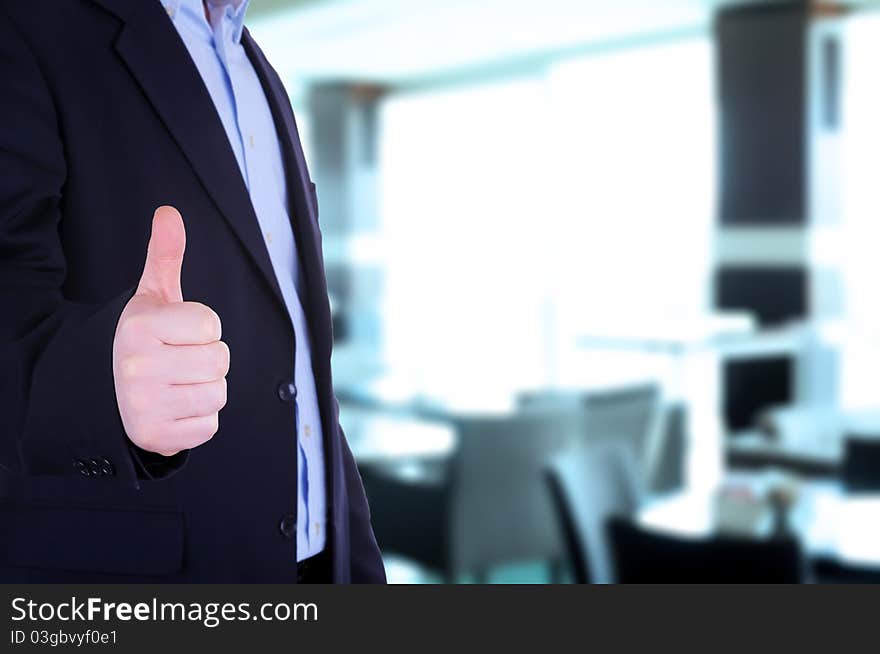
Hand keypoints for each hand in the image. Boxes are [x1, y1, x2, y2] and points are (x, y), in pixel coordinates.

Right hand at [112, 206, 228, 456]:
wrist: (107, 393)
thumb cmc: (144, 340)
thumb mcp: (151, 296)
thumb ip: (164, 255)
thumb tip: (169, 212)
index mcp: (140, 327)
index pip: (211, 325)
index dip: (203, 329)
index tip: (179, 334)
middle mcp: (138, 367)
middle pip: (220, 359)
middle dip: (208, 359)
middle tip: (179, 361)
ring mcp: (146, 405)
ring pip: (218, 393)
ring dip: (207, 389)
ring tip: (178, 383)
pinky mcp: (157, 436)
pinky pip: (210, 425)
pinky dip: (199, 419)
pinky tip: (175, 408)